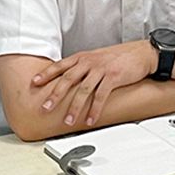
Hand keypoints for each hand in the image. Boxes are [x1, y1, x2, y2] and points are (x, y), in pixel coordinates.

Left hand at [31, 40, 156, 127]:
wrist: (141, 53)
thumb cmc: (119, 57)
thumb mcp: (97, 58)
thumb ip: (83, 67)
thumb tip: (70, 80)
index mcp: (83, 57)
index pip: (60, 65)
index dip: (46, 73)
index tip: (34, 82)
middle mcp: (89, 62)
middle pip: (68, 79)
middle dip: (55, 95)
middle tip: (46, 107)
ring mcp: (101, 69)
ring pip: (83, 90)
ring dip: (75, 107)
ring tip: (69, 121)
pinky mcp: (113, 77)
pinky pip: (101, 96)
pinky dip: (95, 109)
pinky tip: (90, 119)